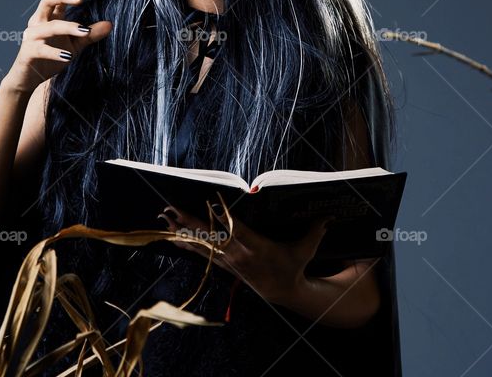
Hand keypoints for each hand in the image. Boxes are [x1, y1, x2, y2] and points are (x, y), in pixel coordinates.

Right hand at [3, 0, 111, 92]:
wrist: (28, 79)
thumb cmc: (50, 58)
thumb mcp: (74, 45)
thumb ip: (89, 34)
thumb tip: (110, 24)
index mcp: (49, 16)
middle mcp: (39, 22)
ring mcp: (32, 36)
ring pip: (49, 26)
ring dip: (68, 27)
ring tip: (85, 30)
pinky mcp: (28, 52)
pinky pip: (41, 49)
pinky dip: (55, 52)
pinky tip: (68, 56)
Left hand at [159, 204, 330, 305]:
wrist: (284, 291)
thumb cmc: (294, 266)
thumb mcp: (307, 249)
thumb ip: (315, 232)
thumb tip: (328, 216)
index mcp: (257, 247)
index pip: (238, 228)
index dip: (226, 216)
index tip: (213, 200)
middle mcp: (238, 254)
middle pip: (210, 236)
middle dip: (190, 222)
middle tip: (171, 209)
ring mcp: (229, 260)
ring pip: (201, 244)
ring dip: (181, 231)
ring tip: (163, 219)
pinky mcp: (225, 264)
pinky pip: (202, 252)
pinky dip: (186, 244)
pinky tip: (171, 237)